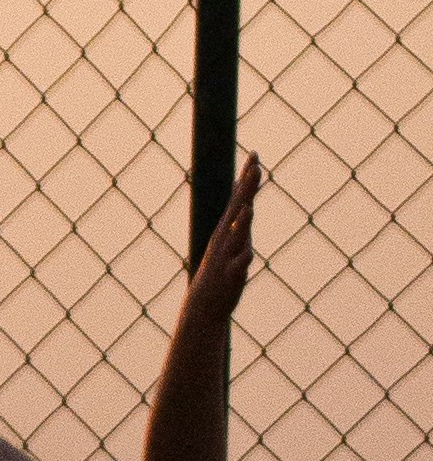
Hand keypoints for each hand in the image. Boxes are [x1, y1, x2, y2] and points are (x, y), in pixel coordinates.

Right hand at [181, 156, 260, 337]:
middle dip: (247, 188)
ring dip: (243, 222)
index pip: (238, 196)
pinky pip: (237, 265)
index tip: (255, 154)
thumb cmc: (220, 272)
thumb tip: (244, 200)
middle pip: (238, 208)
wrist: (204, 305)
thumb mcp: (231, 242)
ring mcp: (227, 255)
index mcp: (227, 228)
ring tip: (249, 208)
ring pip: (236, 235)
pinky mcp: (230, 276)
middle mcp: (225, 237)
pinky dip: (242, 257)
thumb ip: (239, 220)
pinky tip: (248, 253)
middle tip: (256, 166)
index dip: (246, 177)